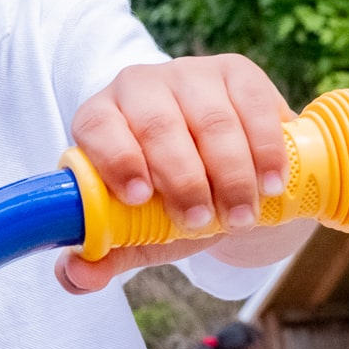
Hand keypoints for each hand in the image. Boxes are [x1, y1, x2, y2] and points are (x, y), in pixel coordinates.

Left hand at [58, 56, 293, 292]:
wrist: (217, 166)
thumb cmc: (164, 196)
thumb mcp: (134, 228)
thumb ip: (103, 254)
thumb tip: (78, 275)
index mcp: (99, 118)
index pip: (98, 127)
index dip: (117, 159)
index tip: (140, 197)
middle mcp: (138, 87)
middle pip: (158, 126)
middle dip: (183, 179)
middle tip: (202, 221)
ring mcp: (189, 75)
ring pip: (211, 120)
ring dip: (230, 174)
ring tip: (240, 216)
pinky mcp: (235, 72)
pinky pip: (253, 106)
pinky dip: (266, 150)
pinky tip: (270, 184)